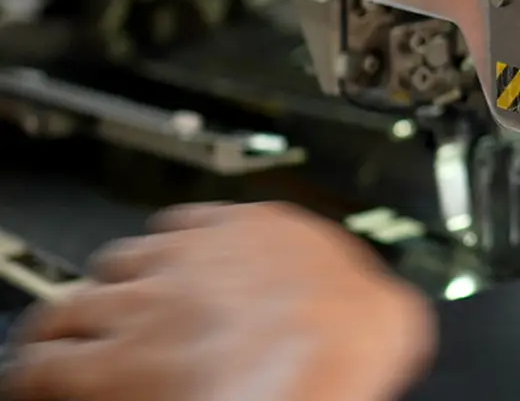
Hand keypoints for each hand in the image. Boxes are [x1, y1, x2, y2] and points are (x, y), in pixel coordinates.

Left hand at [1, 202, 434, 400]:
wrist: (309, 378)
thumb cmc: (348, 348)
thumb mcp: (390, 308)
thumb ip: (372, 294)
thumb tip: (391, 311)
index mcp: (266, 230)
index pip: (205, 224)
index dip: (189, 255)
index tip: (191, 271)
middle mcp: (193, 256)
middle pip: (136, 257)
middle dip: (129, 286)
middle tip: (129, 314)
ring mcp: (143, 302)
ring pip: (79, 301)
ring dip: (74, 323)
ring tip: (71, 345)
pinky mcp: (101, 359)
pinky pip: (44, 361)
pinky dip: (39, 373)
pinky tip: (43, 384)